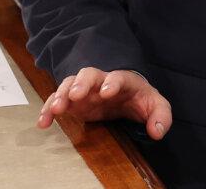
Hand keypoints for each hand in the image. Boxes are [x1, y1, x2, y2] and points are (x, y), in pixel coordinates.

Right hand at [37, 67, 170, 139]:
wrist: (127, 96)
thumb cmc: (140, 99)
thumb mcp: (156, 106)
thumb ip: (161, 116)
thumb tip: (157, 132)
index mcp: (123, 80)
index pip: (118, 77)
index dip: (112, 82)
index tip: (106, 92)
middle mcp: (101, 81)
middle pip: (88, 74)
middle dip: (81, 83)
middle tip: (74, 95)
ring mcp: (85, 90)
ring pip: (69, 84)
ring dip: (60, 95)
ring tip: (54, 109)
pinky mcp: (73, 101)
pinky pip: (58, 101)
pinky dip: (48, 109)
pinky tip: (43, 122)